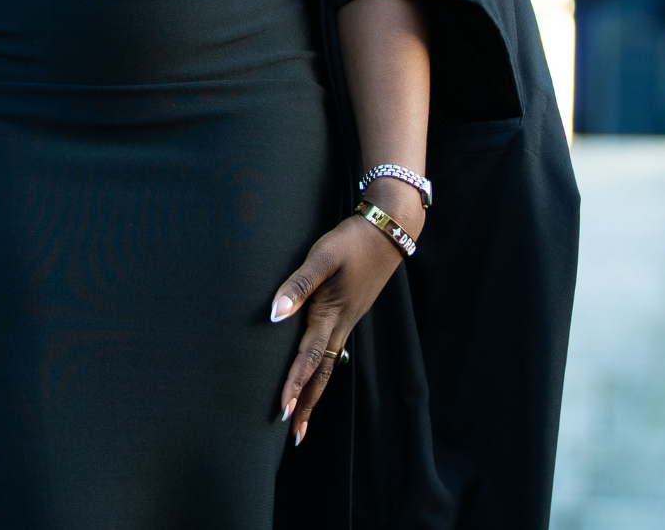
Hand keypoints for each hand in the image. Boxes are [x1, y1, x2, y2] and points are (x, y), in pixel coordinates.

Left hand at [269, 181, 424, 444]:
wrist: (390, 230)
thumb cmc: (352, 240)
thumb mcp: (323, 256)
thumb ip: (298, 284)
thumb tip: (275, 314)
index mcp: (331, 314)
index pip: (309, 358)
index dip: (294, 385)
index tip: (281, 412)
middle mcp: (341, 324)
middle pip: (322, 373)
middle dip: (308, 404)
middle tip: (295, 435)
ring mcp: (348, 320)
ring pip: (329, 364)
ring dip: (315, 391)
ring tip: (303, 415)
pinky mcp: (351, 312)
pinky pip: (334, 350)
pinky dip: (323, 370)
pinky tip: (318, 374)